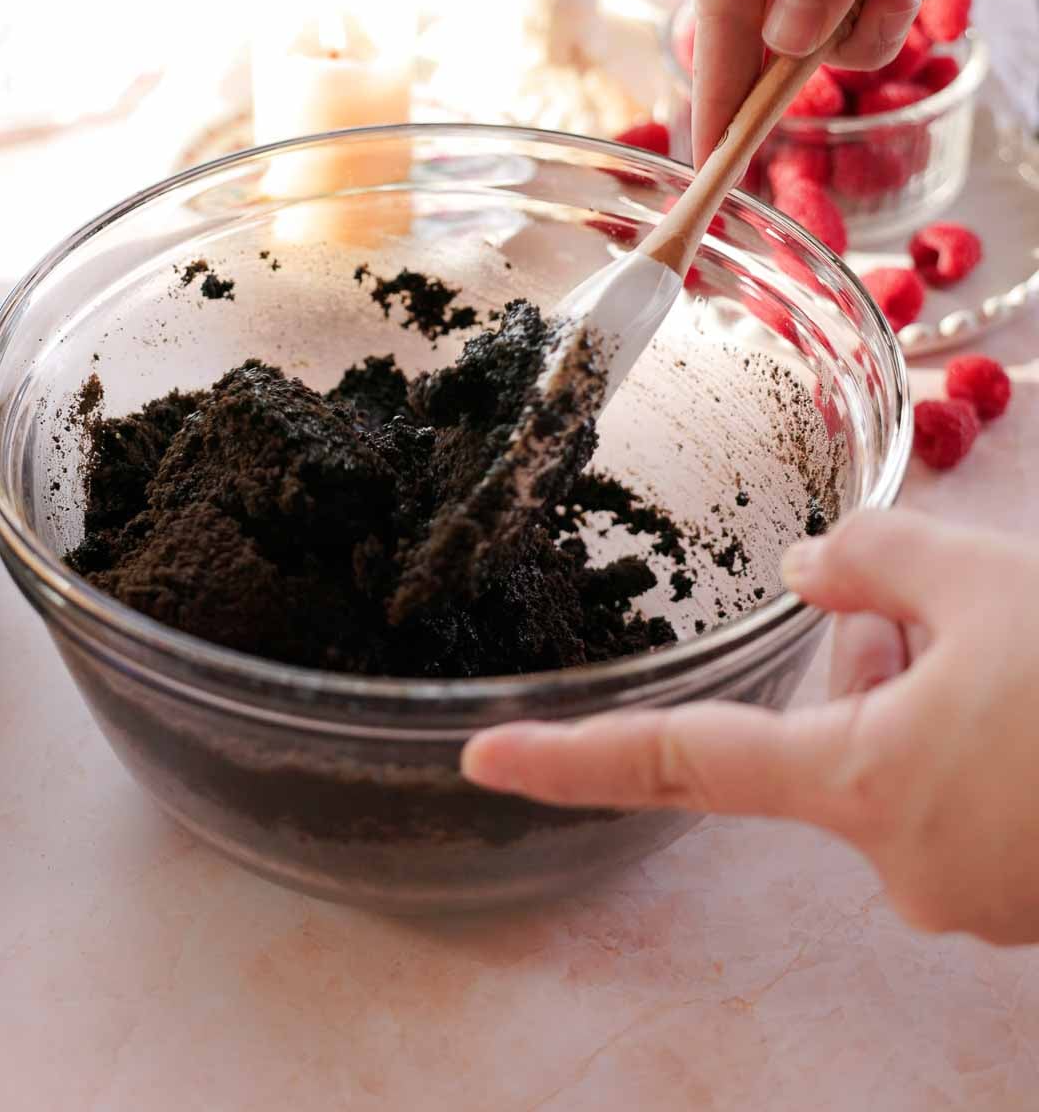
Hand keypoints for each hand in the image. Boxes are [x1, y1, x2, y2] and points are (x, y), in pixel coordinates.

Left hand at [463, 510, 1038, 944]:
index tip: (479, 760)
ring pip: (905, 761)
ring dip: (936, 688)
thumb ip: (869, 561)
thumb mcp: (979, 578)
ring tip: (1019, 647)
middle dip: (871, 658)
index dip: (572, 758)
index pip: (681, 763)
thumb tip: (808, 572)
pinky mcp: (1027, 902)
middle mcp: (900, 862)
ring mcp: (970, 894)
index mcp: (862, 784)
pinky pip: (963, 800)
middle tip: (953, 603)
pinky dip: (983, 737)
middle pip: (830, 735)